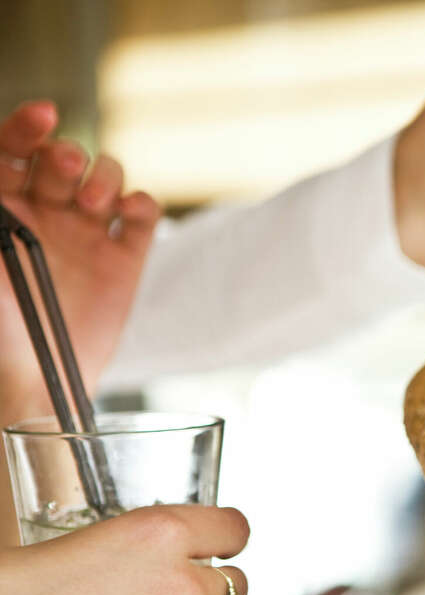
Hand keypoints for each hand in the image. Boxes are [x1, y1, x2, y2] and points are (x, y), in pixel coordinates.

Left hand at [0, 100, 159, 404]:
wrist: (34, 378)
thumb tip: (0, 160)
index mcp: (2, 207)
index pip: (12, 149)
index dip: (25, 128)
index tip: (41, 117)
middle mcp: (44, 213)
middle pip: (62, 158)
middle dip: (66, 156)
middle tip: (65, 172)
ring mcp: (86, 233)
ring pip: (105, 177)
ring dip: (104, 178)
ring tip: (93, 205)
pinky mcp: (124, 257)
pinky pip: (141, 214)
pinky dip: (139, 204)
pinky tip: (126, 215)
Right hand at [0, 505, 249, 594]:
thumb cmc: (23, 586)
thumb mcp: (98, 538)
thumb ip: (153, 547)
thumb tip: (201, 557)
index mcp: (162, 533)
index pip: (235, 529)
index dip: (230, 539)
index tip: (226, 546)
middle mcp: (179, 586)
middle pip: (236, 585)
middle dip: (214, 588)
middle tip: (187, 593)